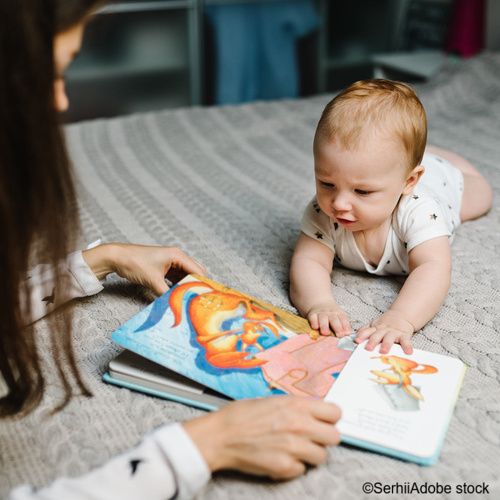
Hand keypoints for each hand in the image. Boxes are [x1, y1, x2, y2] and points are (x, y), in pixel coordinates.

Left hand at [82, 243, 205, 295]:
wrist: (116, 257)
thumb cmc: (134, 263)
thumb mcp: (152, 281)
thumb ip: (166, 294)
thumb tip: (175, 306)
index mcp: (177, 255)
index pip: (197, 271)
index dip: (203, 284)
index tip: (207, 297)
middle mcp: (177, 257)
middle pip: (194, 274)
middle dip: (196, 286)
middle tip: (200, 302)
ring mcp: (170, 263)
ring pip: (185, 277)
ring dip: (186, 288)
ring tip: (191, 302)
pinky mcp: (163, 268)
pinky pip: (176, 279)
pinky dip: (177, 287)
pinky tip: (178, 297)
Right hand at [183, 396, 340, 479]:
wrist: (220, 435)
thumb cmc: (241, 415)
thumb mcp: (272, 400)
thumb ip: (296, 407)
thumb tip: (313, 413)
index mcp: (296, 405)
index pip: (335, 412)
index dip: (329, 418)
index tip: (324, 421)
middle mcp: (299, 425)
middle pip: (334, 437)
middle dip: (323, 437)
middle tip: (311, 438)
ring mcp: (293, 448)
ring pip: (321, 456)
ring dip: (310, 454)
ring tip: (294, 449)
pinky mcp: (284, 467)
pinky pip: (301, 470)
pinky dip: (293, 466)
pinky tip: (279, 457)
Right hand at [307, 301, 350, 336]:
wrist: (320, 304)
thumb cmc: (331, 314)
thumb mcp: (339, 316)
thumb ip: (343, 325)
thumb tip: (348, 334)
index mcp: (339, 313)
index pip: (343, 319)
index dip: (346, 326)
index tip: (347, 333)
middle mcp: (330, 313)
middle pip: (334, 319)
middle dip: (337, 327)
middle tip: (339, 335)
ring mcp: (321, 313)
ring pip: (323, 319)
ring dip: (324, 326)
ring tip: (326, 333)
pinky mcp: (312, 315)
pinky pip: (313, 318)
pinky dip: (314, 323)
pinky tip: (316, 327)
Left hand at [355, 310, 414, 353]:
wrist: (401, 316)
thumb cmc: (385, 324)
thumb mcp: (374, 325)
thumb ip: (365, 330)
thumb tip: (354, 337)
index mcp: (375, 328)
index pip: (367, 331)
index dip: (362, 335)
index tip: (357, 340)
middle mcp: (383, 330)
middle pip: (377, 335)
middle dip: (372, 341)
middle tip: (368, 348)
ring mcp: (394, 332)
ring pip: (389, 338)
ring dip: (386, 344)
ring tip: (384, 351)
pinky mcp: (404, 335)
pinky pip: (406, 341)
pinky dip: (407, 346)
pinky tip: (408, 352)